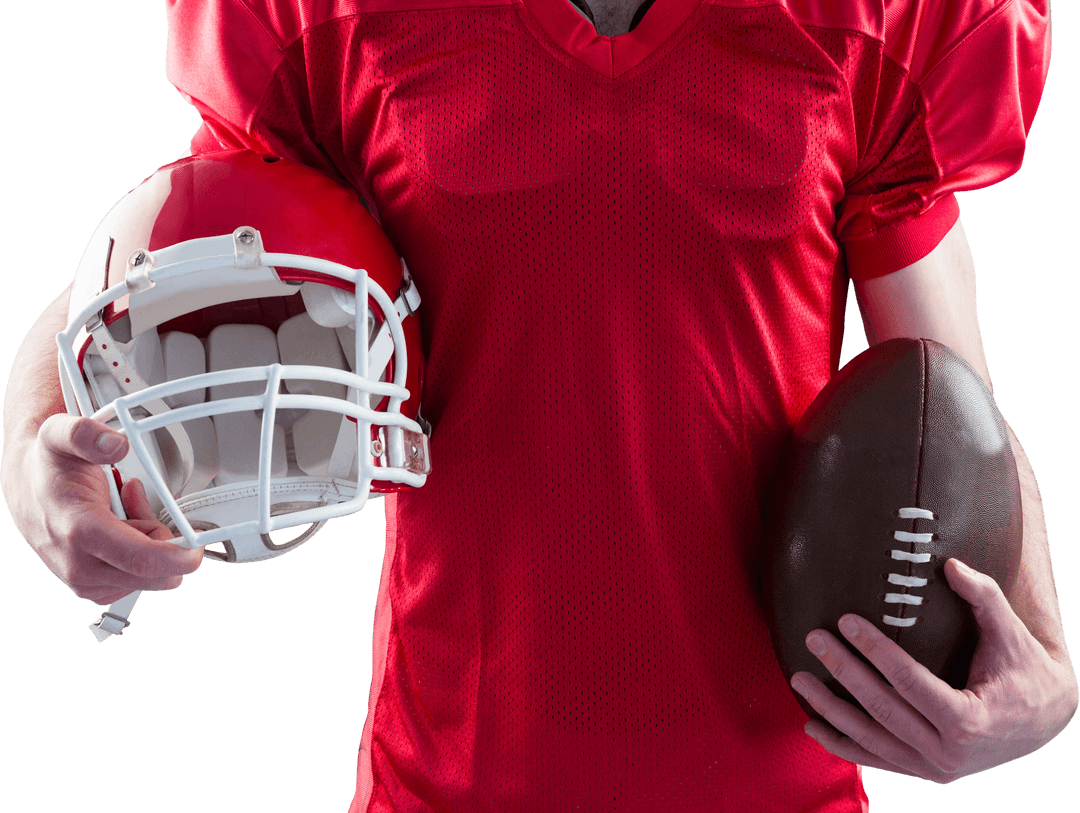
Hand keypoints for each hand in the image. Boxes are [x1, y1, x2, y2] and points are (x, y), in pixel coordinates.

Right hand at [4, 413, 202, 605]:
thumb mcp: (61, 435)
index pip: (144, 561)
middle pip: (156, 572)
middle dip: (161, 540)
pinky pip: (137, 578)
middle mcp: (80, 566)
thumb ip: (86, 434)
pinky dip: (138, 554)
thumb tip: (116, 444)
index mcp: (80, 532)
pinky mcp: (93, 587)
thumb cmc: (48, 467)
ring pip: (150, 576)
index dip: (182, 556)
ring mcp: (85, 581)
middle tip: (138, 506)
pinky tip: (121, 529)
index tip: (199, 543)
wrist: (27, 487)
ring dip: (148, 544)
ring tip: (123, 514)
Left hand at [790, 558, 1078, 782]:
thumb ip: (984, 597)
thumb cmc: (1024, 670)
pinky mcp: (924, 774)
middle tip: (814, 638)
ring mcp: (934, 770)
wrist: (1043, 722)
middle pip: (883, 709)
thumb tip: (951, 564)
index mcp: (971, 720)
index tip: (846, 621)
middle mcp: (950, 754)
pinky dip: (842, 745)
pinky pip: (876, 761)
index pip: (910, 682)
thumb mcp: (1011, 634)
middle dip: (843, 672)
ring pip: (871, 739)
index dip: (875, 651)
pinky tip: (812, 725)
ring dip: (830, 710)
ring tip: (798, 677)